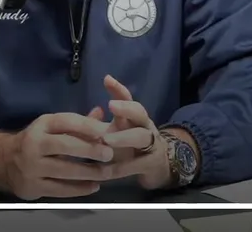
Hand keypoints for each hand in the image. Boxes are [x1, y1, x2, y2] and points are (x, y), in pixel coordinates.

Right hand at [0, 112, 114, 199]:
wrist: (4, 161)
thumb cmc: (36, 141)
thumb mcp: (52, 127)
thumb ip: (77, 123)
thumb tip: (101, 113)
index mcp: (41, 125)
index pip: (66, 121)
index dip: (87, 126)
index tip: (106, 132)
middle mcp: (34, 144)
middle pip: (66, 145)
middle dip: (90, 150)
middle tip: (109, 154)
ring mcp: (32, 167)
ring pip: (64, 170)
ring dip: (89, 172)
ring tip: (107, 173)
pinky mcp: (32, 186)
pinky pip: (60, 189)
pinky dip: (79, 189)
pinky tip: (93, 186)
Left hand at [98, 75, 170, 189]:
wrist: (159, 167)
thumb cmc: (130, 147)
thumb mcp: (116, 134)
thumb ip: (98, 125)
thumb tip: (93, 111)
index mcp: (134, 117)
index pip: (128, 99)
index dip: (118, 89)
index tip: (107, 80)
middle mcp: (144, 127)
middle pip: (139, 113)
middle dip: (126, 108)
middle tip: (111, 105)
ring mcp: (150, 145)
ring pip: (141, 137)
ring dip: (124, 137)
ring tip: (106, 139)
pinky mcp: (151, 165)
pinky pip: (136, 165)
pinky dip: (119, 168)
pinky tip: (104, 171)